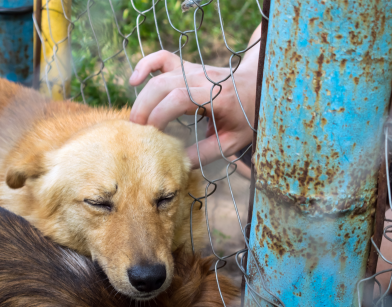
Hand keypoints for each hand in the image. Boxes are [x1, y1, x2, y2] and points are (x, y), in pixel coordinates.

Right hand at [129, 26, 260, 168]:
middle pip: (164, 85)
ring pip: (160, 74)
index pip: (180, 97)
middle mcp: (203, 78)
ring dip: (142, 98)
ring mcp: (194, 69)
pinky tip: (133, 81)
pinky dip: (145, 65)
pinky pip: (162, 58)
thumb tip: (177, 163)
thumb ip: (206, 153)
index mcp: (217, 96)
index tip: (153, 135)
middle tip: (136, 133)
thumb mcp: (232, 142)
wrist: (258, 87)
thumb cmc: (246, 118)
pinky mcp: (187, 66)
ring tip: (135, 121)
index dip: (160, 114)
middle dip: (145, 108)